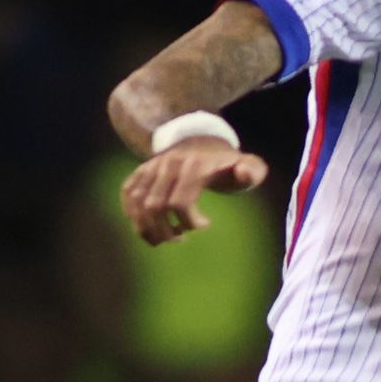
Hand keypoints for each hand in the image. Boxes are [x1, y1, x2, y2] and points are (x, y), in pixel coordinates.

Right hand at [122, 137, 267, 243]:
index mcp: (193, 165)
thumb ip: (252, 171)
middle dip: (165, 231)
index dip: (188, 222)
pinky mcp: (139, 171)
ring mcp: (150, 166)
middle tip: (180, 238)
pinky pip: (128, 196)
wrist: (203, 143)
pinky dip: (133, 216)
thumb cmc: (227, 165)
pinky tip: (148, 226)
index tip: (204, 225)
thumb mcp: (247, 166)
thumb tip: (243, 173)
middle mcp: (167, 164)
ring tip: (163, 238)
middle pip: (154, 206)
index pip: (179, 202)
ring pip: (136, 203)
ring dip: (146, 228)